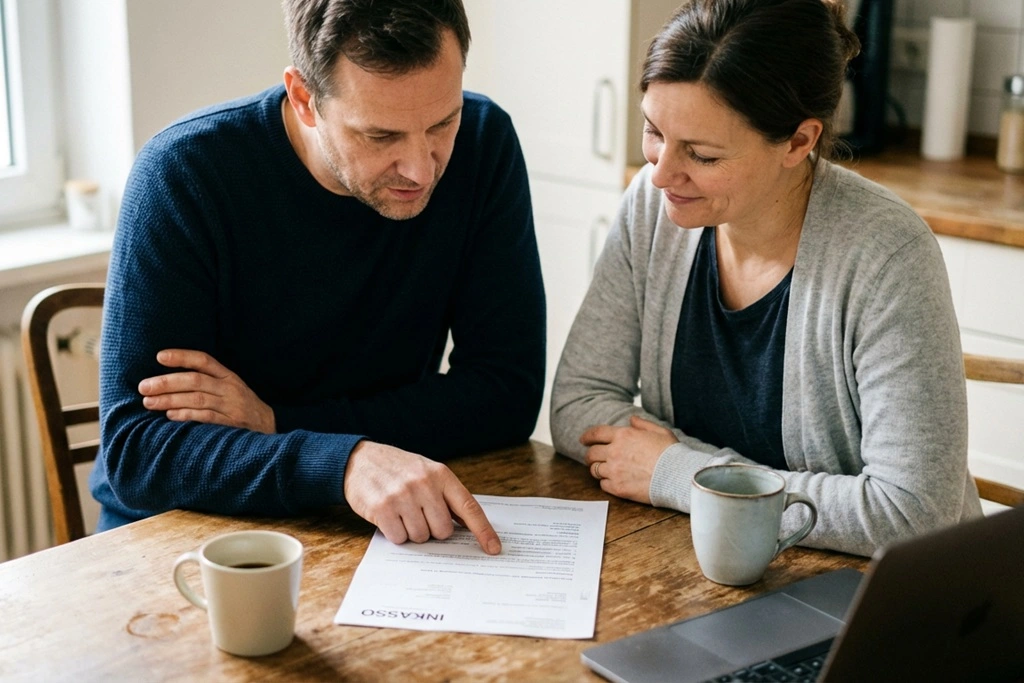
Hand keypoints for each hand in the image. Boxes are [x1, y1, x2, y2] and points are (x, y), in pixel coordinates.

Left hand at [138, 349, 275, 433]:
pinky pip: (205, 417)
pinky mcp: (232, 424)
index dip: (182, 357)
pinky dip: (186, 415)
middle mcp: (230, 388)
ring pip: (197, 399)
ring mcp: (232, 406)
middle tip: (144, 386)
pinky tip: (170, 415)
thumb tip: (168, 380)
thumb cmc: (242, 407)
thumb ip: (207, 382)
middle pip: (195, 380)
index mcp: (228, 376)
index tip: (159, 356)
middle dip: (166, 382)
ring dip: (170, 400)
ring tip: (148, 402)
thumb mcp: (230, 389)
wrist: (270, 428)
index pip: (204, 361)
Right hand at [343, 441, 501, 554]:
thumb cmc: (398, 470)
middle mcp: (424, 484)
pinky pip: (399, 538)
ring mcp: (403, 496)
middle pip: (443, 530)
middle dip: (432, 529)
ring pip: (421, 536)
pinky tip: (389, 517)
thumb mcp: (427, 473)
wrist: (360, 460)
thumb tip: (467, 526)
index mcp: (441, 475)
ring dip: (412, 531)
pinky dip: (395, 533)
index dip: (483, 530)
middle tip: (419, 514)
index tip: (494, 548)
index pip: (469, 507)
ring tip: (401, 511)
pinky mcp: (383, 508)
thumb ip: (446, 495)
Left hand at [580, 415, 678, 503]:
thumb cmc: (671, 453)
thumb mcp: (660, 431)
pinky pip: (603, 485)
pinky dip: (606, 483)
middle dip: (590, 455)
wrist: (677, 476)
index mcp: (623, 435)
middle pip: (591, 453)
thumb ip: (642, 424)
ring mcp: (614, 470)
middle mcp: (615, 452)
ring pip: (595, 470)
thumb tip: (632, 420)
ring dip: (598, 469)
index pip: (596, 433)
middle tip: (593, 458)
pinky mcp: (618, 487)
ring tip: (605, 471)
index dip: (587, 437)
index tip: (583, 440)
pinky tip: (615, 482)